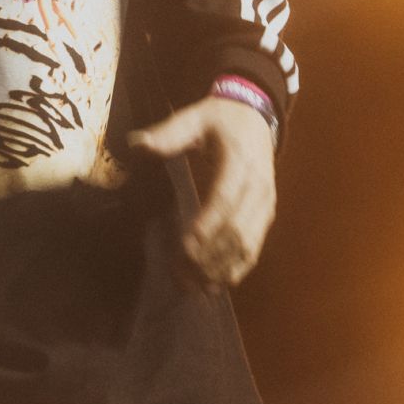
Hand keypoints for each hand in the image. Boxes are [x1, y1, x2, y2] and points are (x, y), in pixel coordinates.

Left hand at [126, 96, 275, 286]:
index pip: (225, 199)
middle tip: (181, 275)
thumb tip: (137, 144)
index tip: (185, 247)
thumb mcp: (195, 117)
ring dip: (221, 268)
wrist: (257, 117)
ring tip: (194, 286)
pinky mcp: (266, 215)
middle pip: (237, 229)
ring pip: (247, 244)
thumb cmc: (221, 119)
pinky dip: (237, 268)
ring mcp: (265, 203)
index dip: (207, 225)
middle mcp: (258, 186)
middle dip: (209, 256)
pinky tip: (216, 284)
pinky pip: (255, 247)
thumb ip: (169, 133)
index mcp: (240, 161)